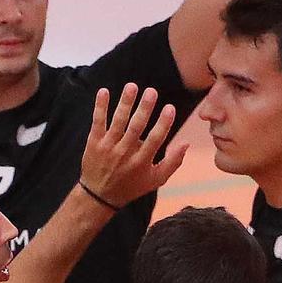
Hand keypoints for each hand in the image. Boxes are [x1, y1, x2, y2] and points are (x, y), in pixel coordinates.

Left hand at [79, 82, 186, 209]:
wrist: (99, 196)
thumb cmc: (131, 186)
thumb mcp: (155, 180)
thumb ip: (173, 162)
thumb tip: (187, 143)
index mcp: (142, 162)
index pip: (155, 140)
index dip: (163, 123)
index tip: (170, 107)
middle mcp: (125, 154)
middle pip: (136, 128)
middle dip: (144, 109)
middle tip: (151, 91)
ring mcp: (108, 147)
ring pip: (118, 122)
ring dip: (125, 103)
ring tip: (132, 86)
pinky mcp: (94, 143)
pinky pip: (97, 122)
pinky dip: (100, 107)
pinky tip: (104, 91)